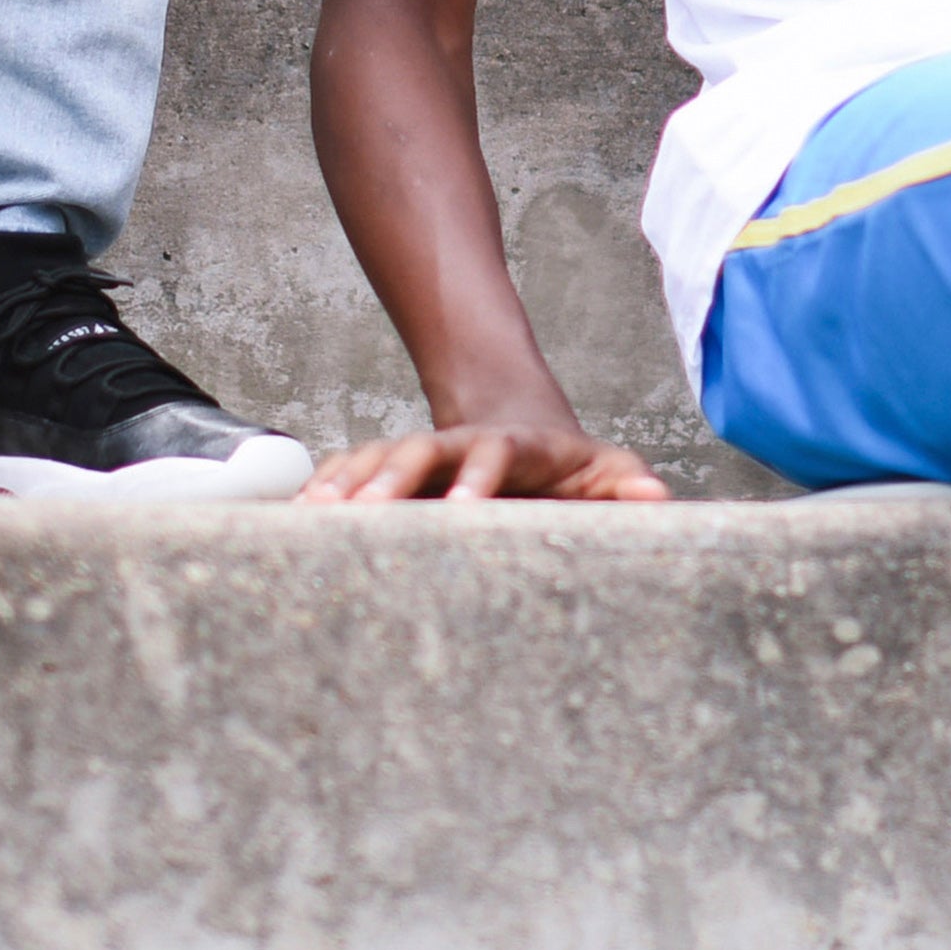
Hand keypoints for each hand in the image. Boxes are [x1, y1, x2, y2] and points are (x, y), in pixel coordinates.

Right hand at [300, 420, 669, 503]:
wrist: (518, 427)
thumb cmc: (564, 467)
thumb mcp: (602, 471)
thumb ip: (626, 484)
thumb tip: (659, 496)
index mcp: (510, 449)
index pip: (493, 454)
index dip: (478, 477)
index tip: (465, 508)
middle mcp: (457, 445)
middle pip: (420, 450)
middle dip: (392, 479)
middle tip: (365, 514)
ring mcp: (420, 455)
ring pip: (376, 458)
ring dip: (347, 484)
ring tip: (314, 515)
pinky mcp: (389, 472)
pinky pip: (349, 475)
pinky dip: (322, 492)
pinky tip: (291, 522)